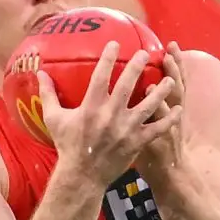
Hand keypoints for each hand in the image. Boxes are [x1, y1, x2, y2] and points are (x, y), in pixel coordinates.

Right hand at [40, 41, 179, 194]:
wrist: (81, 176)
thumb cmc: (67, 146)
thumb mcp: (54, 119)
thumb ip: (48, 94)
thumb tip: (40, 73)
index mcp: (91, 106)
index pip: (101, 75)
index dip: (109, 57)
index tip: (115, 43)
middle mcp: (110, 114)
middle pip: (128, 84)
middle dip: (138, 66)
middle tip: (145, 53)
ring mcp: (126, 129)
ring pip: (149, 105)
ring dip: (161, 91)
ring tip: (170, 79)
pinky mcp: (136, 142)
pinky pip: (157, 129)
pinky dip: (169, 119)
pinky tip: (178, 110)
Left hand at [130, 44, 192, 185]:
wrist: (171, 176)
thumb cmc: (161, 150)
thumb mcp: (163, 125)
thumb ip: (154, 107)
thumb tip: (143, 87)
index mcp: (174, 108)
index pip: (176, 81)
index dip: (176, 64)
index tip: (171, 46)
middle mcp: (174, 115)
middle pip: (177, 86)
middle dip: (174, 68)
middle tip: (169, 50)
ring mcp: (168, 129)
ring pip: (171, 106)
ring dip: (164, 90)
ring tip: (158, 75)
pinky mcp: (159, 143)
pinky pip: (160, 126)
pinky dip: (160, 114)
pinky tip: (153, 102)